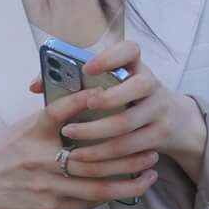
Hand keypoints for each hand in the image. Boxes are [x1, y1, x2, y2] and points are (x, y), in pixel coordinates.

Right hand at [0, 86, 161, 208]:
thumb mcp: (23, 128)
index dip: (86, 101)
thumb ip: (53, 119)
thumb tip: (89, 102)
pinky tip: (128, 188)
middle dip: (128, 154)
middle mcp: (40, 159)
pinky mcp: (50, 207)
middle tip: (151, 147)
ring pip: (97, 187)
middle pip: (92, 157)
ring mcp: (46, 186)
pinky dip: (110, 195)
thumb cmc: (3, 152)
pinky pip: (87, 203)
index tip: (113, 95)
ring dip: (128, 181)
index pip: (61, 111)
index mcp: (33, 133)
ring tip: (150, 172)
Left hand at [58, 45, 201, 178]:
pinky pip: (132, 147)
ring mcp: (159, 109)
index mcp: (136, 66)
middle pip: (138, 86)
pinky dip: (108, 154)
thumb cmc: (125, 100)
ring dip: (96, 134)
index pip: (130, 50)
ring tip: (70, 138)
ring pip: (128, 123)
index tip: (88, 69)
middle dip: (107, 99)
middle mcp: (151, 83)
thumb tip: (35, 85)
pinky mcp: (161, 134)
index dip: (110, 58)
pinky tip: (88, 158)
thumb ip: (75, 83)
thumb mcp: (111, 85)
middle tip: (81, 109)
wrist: (173, 120)